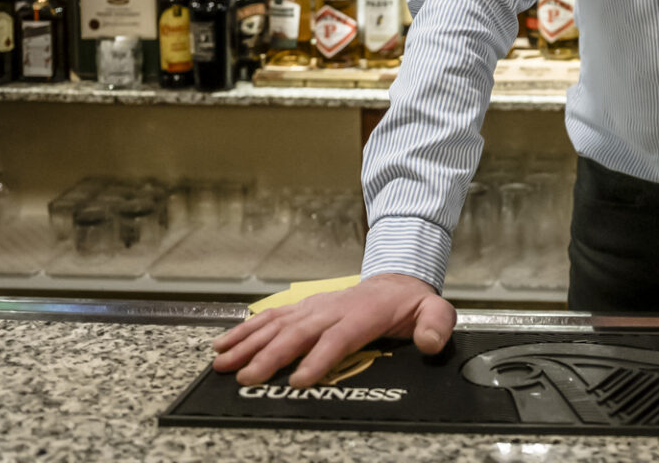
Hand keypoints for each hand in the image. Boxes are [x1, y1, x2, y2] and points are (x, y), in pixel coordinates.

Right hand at [211, 273, 455, 387]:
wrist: (396, 280)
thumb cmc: (410, 303)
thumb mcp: (434, 311)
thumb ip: (435, 325)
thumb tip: (428, 341)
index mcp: (362, 314)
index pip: (337, 338)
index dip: (318, 359)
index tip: (300, 380)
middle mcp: (332, 308)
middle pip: (298, 333)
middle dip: (271, 355)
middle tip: (249, 378)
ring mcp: (314, 307)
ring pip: (277, 325)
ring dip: (249, 343)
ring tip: (223, 362)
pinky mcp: (302, 308)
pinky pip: (270, 318)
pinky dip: (245, 330)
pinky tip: (225, 343)